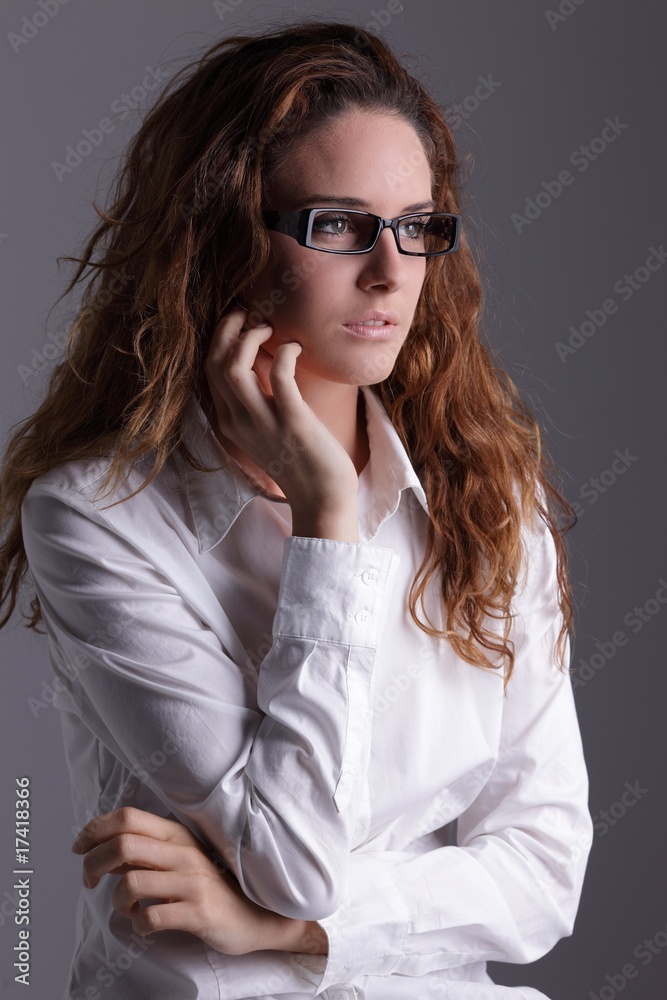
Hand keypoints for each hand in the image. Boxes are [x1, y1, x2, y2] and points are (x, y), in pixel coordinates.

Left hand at [71, 807, 327, 956]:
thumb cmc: (208, 887)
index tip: (79, 846)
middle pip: (122, 845)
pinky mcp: (198, 912)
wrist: (255, 916)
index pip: (128, 817)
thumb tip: (103, 850)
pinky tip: (144, 924)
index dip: (95, 829)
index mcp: (176, 834)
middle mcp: (183, 852)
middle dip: (93, 863)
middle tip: (89, 880)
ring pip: (130, 883)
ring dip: (115, 901)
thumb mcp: (178, 859)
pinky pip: (151, 917)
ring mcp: (192, 882)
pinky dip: (138, 925)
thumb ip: (145, 852)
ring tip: (125, 908)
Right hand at [204, 308, 358, 519]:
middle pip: (215, 362)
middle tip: (248, 311)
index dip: (220, 338)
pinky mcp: (292, 421)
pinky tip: (296, 348)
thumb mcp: (267, 430)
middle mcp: (238, 421)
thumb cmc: (300, 461)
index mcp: (229, 422)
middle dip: (226, 328)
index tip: (238, 320)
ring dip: (248, 337)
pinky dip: (284, 352)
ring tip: (268, 326)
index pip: (209, 370)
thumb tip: (265, 365)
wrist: (321, 499)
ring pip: (234, 367)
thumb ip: (258, 403)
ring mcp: (263, 422)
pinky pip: (279, 374)